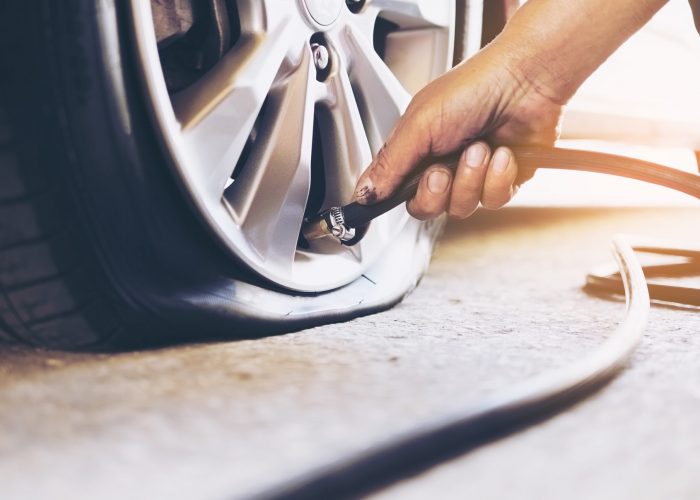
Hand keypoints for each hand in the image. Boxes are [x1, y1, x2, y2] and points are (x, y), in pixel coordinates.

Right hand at [352, 43, 563, 219]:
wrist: (527, 81)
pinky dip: (498, 178)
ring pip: (462, 207)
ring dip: (471, 178)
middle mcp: (442, 164)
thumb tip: (363, 192)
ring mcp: (472, 175)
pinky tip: (502, 154)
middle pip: (427, 207)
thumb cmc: (474, 88)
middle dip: (437, 191)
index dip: (392, 199)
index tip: (390, 197)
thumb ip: (389, 163)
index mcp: (416, 149)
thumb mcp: (419, 125)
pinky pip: (493, 201)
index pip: (394, 190)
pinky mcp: (502, 180)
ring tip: (480, 148)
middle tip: (443, 168)